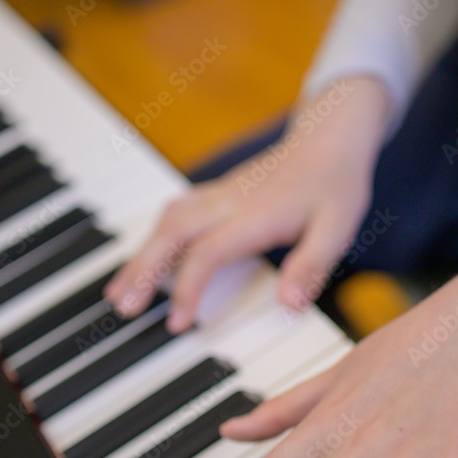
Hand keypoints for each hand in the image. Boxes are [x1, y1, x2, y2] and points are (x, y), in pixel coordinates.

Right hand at [104, 76, 391, 331]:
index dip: (188, 288)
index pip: (208, 251)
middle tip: (122, 306)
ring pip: (166, 221)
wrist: (330, 135)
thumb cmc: (335, 184)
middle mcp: (229, 201)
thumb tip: (289, 304)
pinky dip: (153, 238)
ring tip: (119, 291)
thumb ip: (312, 266)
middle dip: (142, 270)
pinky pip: (175, 213)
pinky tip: (144, 259)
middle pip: (171, 232)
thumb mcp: (338, 227)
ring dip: (140, 255)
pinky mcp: (217, 194)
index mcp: (256, 214)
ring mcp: (219, 195)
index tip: (178, 322)